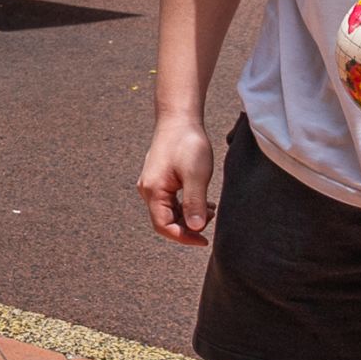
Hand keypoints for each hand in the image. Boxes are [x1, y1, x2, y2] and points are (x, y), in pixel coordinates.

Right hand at [136, 116, 219, 244]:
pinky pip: (170, 202)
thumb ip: (195, 203)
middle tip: (211, 222)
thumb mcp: (196, 175)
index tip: (204, 240)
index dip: (184, 237)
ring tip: (211, 210)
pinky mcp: (160, 180)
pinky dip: (186, 207)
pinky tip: (203, 202)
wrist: (178, 119)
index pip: (163, 226)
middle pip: (165, 221)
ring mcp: (152, 185)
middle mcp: (148, 190)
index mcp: (153, 191)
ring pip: (168, 212)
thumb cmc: (187, 144)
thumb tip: (196, 229)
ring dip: (188, 217)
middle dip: (188, 227)